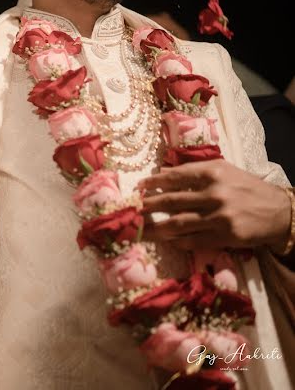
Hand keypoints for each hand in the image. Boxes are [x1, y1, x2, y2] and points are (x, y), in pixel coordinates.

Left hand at [139, 160, 290, 250]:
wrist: (279, 212)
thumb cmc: (246, 188)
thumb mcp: (224, 171)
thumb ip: (194, 171)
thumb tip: (162, 172)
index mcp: (213, 173)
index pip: (175, 177)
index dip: (154, 183)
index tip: (139, 187)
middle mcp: (215, 194)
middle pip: (172, 201)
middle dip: (149, 205)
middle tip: (133, 209)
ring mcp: (219, 217)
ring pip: (179, 223)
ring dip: (157, 227)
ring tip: (142, 229)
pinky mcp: (225, 236)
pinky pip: (194, 240)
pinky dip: (178, 241)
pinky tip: (167, 240)